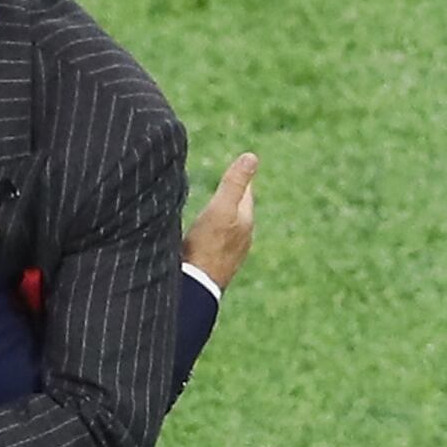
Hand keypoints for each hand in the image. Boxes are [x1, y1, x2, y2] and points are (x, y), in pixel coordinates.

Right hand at [186, 151, 258, 289]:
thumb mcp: (220, 209)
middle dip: (231, 197)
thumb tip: (252, 157)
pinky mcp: (213, 266)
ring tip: (214, 207)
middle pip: (237, 210)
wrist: (195, 288)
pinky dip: (211, 233)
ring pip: (227, 228)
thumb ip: (234, 184)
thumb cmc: (207, 246)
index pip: (246, 192)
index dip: (240, 177)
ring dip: (221, 216)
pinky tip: (202, 237)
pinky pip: (215, 242)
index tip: (239, 164)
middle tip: (228, 182)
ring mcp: (228, 254)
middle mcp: (241, 239)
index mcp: (245, 221)